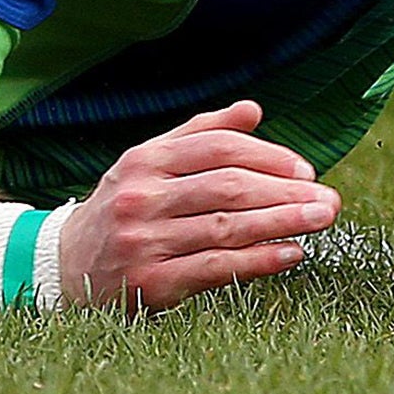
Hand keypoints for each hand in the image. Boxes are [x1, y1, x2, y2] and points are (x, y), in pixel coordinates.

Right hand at [60, 100, 338, 309]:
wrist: (65, 267)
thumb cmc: (123, 207)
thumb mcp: (149, 163)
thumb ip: (200, 134)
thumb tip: (254, 110)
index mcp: (145, 159)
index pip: (217, 147)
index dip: (267, 155)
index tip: (305, 169)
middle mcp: (142, 196)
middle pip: (227, 186)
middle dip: (285, 192)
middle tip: (328, 199)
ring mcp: (144, 240)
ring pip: (226, 227)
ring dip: (282, 223)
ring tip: (320, 221)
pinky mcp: (150, 283)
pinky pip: (216, 268)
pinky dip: (258, 261)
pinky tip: (291, 254)